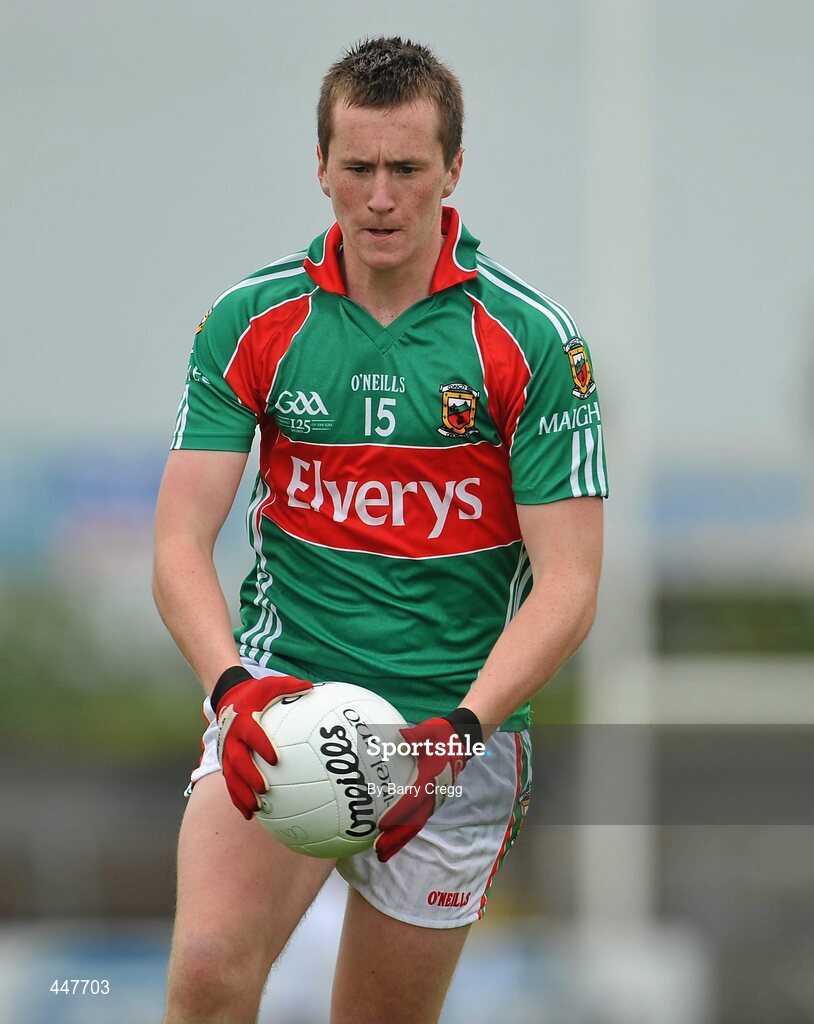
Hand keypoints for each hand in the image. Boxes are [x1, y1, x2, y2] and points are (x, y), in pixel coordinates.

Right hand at [211, 666, 312, 818]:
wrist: (228, 698)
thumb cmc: (255, 693)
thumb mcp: (270, 685)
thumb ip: (289, 686)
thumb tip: (311, 687)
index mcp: (243, 721)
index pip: (252, 735)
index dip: (261, 746)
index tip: (275, 758)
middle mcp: (232, 740)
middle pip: (238, 761)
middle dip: (250, 776)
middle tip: (264, 789)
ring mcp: (227, 753)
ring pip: (231, 777)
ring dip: (241, 794)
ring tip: (254, 809)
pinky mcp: (226, 762)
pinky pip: (230, 783)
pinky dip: (237, 799)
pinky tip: (248, 814)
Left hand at [374, 709, 481, 861]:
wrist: (463, 739)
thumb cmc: (443, 734)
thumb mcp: (430, 730)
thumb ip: (416, 735)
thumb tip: (401, 737)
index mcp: (431, 778)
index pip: (412, 799)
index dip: (397, 813)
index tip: (381, 824)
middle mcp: (434, 793)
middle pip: (414, 821)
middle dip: (396, 837)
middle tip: (379, 852)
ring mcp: (435, 798)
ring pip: (417, 823)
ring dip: (400, 838)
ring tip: (383, 852)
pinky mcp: (434, 799)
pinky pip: (419, 818)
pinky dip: (407, 829)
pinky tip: (394, 836)